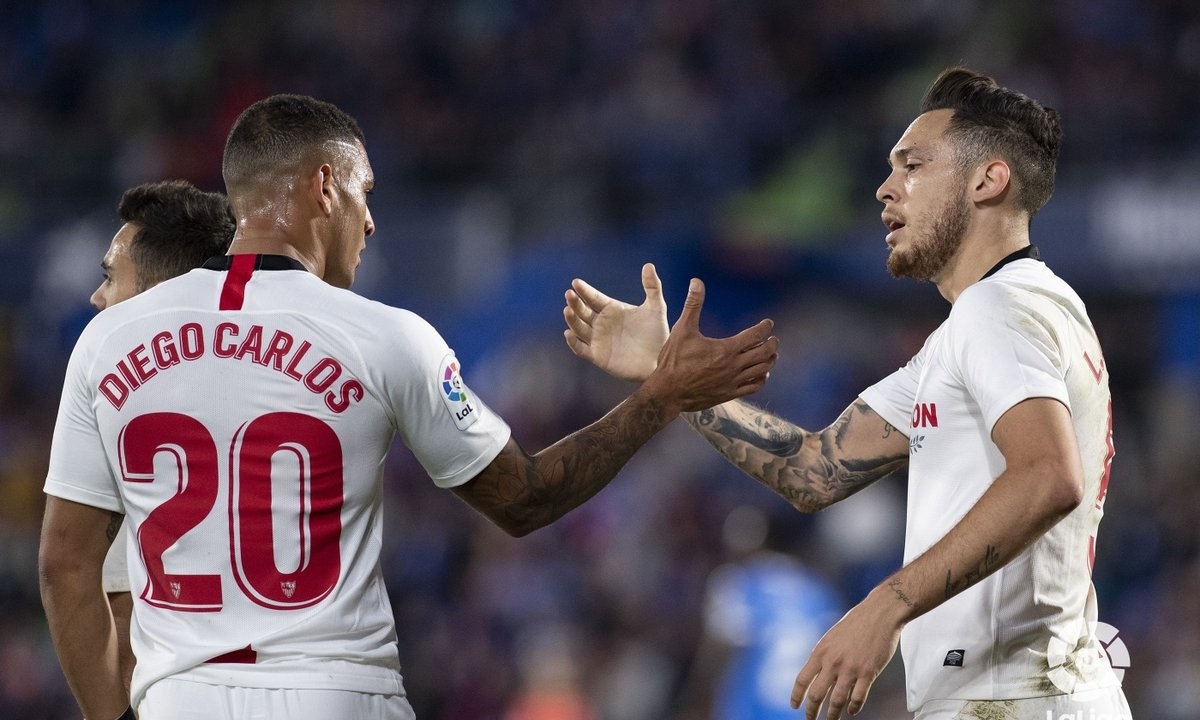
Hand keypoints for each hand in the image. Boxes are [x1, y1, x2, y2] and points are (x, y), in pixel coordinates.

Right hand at [564, 263, 668, 381]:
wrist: (660, 360)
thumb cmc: (657, 334)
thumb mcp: (656, 308)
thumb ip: (652, 287)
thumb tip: (648, 265)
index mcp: (612, 309)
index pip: (593, 298)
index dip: (585, 291)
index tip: (576, 282)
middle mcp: (601, 323)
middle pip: (583, 311)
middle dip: (575, 303)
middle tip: (569, 294)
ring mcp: (598, 340)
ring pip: (579, 328)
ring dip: (572, 319)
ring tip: (568, 310)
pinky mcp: (597, 356)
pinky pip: (581, 349)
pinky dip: (573, 342)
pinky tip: (569, 334)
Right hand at [642, 276, 776, 412]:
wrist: (667, 392)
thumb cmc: (673, 361)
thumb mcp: (682, 329)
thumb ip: (692, 305)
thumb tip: (696, 281)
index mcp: (726, 349)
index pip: (755, 335)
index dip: (765, 327)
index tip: (768, 323)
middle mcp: (734, 366)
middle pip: (765, 353)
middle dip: (772, 344)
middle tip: (773, 338)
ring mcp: (733, 382)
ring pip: (762, 370)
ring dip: (770, 360)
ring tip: (771, 354)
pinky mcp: (729, 394)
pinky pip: (753, 387)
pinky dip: (761, 379)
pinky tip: (761, 374)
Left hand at [790, 591, 902, 719]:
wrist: (880, 613)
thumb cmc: (856, 623)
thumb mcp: (831, 637)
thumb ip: (824, 656)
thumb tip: (818, 675)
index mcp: (821, 652)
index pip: (802, 679)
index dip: (797, 696)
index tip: (794, 706)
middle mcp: (833, 662)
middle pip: (816, 695)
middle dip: (812, 711)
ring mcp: (851, 669)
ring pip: (837, 701)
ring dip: (833, 715)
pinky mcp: (868, 673)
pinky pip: (858, 697)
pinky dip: (854, 708)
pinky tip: (851, 711)